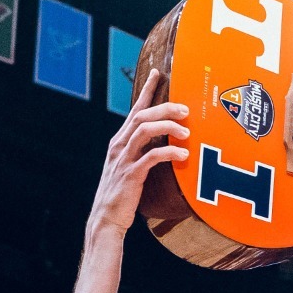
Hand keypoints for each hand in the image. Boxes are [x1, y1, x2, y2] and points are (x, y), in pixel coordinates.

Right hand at [90, 71, 188, 233]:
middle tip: (186, 110)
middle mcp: (119, 145)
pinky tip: (183, 154)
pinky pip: (151, 157)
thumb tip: (166, 142)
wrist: (106, 218)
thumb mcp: (131, 167)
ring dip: (167, 126)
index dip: (146, 90)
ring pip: (144, 130)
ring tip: (185, 131)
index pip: (134, 109)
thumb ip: (144, 152)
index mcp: (120, 141)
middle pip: (141, 115)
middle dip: (164, 107)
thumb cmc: (123, 194)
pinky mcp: (130, 174)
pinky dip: (168, 153)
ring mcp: (123, 159)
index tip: (158, 74)